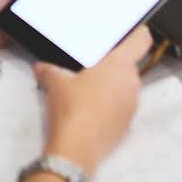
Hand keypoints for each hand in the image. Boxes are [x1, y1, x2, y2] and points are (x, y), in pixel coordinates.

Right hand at [36, 26, 151, 173]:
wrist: (76, 150)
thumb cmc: (71, 108)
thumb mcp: (56, 83)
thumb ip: (49, 70)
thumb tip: (40, 67)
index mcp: (119, 65)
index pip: (141, 40)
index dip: (138, 32)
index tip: (129, 31)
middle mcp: (132, 82)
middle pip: (130, 64)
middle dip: (115, 64)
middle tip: (94, 66)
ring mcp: (132, 104)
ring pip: (127, 86)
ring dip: (114, 85)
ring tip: (90, 90)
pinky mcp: (128, 123)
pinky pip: (124, 105)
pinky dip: (112, 104)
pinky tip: (93, 109)